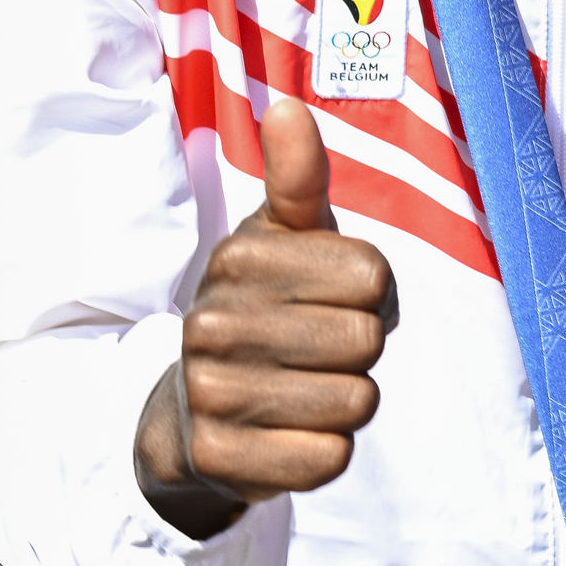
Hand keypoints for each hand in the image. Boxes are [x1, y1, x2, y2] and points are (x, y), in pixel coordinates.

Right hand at [135, 96, 397, 537]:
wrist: (190, 410)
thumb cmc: (263, 309)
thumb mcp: (283, 239)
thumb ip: (298, 178)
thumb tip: (289, 106)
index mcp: (238, 261)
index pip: (375, 277)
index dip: (374, 295)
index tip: (332, 300)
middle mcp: (212, 324)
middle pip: (367, 342)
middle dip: (359, 353)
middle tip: (316, 353)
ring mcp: (211, 394)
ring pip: (355, 402)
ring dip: (346, 403)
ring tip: (302, 390)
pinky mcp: (221, 458)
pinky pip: (328, 458)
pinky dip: (324, 451)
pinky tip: (288, 434)